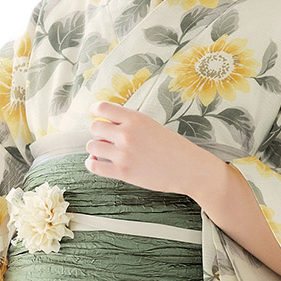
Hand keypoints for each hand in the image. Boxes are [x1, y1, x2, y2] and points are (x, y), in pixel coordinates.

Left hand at [86, 100, 212, 195]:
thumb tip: (106, 125)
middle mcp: (127, 134)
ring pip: (92, 146)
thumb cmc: (174, 148)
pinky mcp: (123, 172)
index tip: (97, 116)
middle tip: (106, 138)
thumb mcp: (152, 125)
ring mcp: (123, 154)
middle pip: (94, 128)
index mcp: (135, 119)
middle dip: (98, 133)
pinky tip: (98, 162)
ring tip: (105, 152)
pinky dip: (92, 164)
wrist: (189, 168)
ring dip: (96, 149)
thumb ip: (130, 123)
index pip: (102, 108)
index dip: (96, 112)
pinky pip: (94, 166)